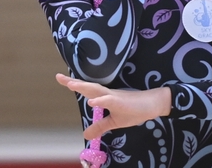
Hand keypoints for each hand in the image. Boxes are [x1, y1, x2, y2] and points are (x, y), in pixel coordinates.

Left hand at [56, 73, 170, 139]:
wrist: (152, 105)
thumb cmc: (134, 110)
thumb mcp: (114, 122)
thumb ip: (100, 126)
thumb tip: (85, 135)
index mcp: (104, 97)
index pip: (86, 90)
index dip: (73, 84)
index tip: (60, 78)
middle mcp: (107, 94)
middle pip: (87, 87)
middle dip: (73, 82)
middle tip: (59, 77)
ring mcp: (114, 96)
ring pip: (96, 90)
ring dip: (84, 87)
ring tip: (71, 85)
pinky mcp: (121, 101)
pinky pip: (110, 100)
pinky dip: (100, 101)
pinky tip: (91, 102)